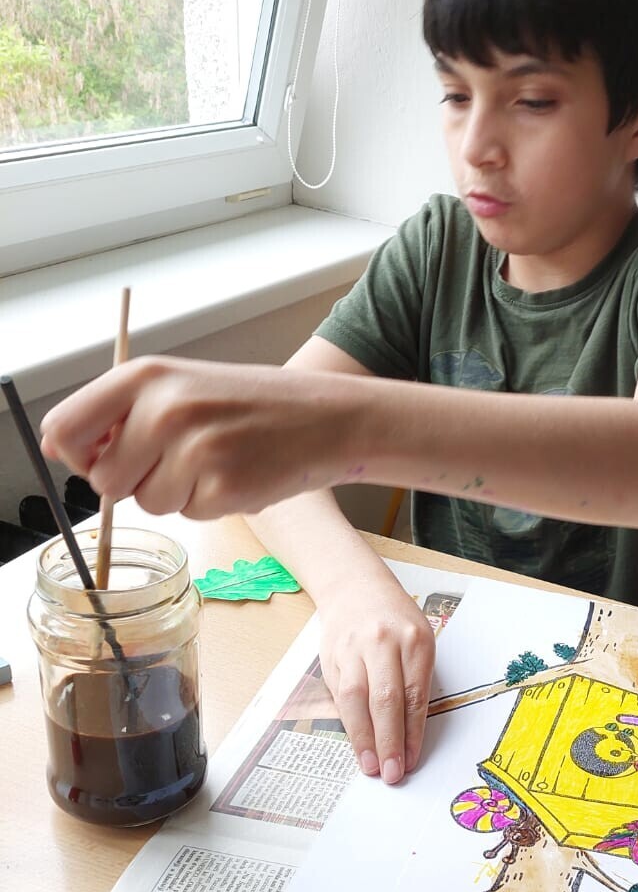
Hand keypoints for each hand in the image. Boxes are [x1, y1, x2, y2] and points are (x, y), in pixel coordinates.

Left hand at [40, 356, 362, 517]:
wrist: (325, 417)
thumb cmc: (250, 405)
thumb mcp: (180, 387)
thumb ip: (119, 412)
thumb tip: (59, 448)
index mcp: (146, 376)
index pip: (65, 428)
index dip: (77, 455)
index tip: (105, 457)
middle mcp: (165, 408)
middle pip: (103, 478)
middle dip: (134, 481)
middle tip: (179, 458)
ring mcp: (195, 448)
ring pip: (146, 503)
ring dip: (177, 494)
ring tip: (215, 463)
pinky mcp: (223, 486)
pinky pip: (189, 515)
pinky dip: (211, 505)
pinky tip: (238, 476)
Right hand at [320, 575, 435, 781]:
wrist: (355, 588)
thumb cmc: (395, 620)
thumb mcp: (419, 641)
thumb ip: (414, 682)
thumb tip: (408, 735)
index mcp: (414, 641)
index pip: (414, 696)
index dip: (412, 733)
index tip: (411, 760)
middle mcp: (383, 643)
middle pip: (385, 701)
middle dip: (388, 742)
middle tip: (391, 773)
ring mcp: (353, 649)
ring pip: (357, 700)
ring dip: (363, 738)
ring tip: (370, 765)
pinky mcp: (331, 657)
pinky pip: (340, 695)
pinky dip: (348, 723)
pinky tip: (355, 742)